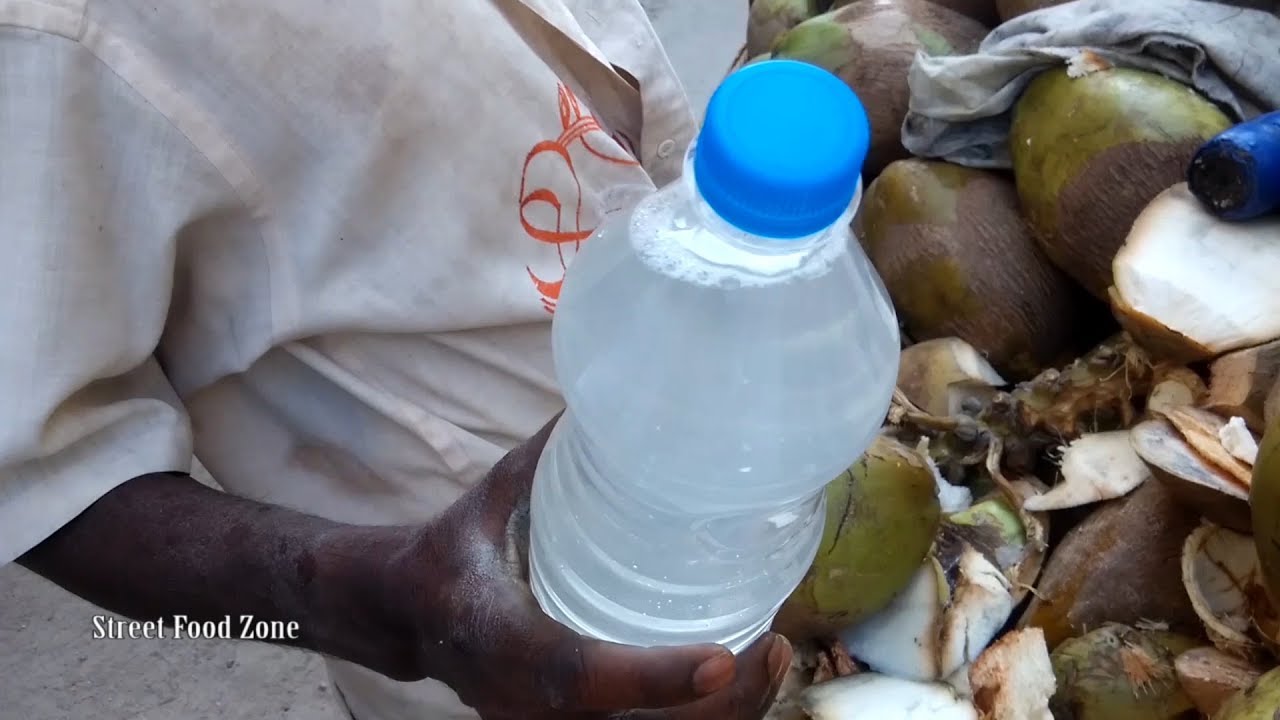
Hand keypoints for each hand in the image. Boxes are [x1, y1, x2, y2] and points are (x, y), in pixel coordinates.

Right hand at [386, 413, 792, 718]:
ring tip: (771, 658)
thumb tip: (617, 394)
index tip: (720, 659)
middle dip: (719, 706)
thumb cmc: (458, 548)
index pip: (578, 675)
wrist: (410, 614)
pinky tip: (737, 676)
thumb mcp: (494, 497)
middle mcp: (523, 701)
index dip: (651, 677)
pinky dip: (697, 717)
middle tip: (774, 646)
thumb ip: (554, 454)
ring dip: (720, 716)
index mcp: (499, 639)